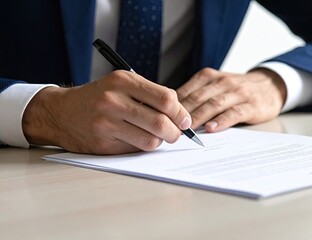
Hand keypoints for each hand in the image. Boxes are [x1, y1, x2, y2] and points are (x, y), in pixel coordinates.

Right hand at [22, 70, 191, 153]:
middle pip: (161, 122)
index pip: (166, 98)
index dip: (181, 113)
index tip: (185, 120)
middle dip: (175, 132)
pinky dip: (143, 146)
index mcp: (123, 80)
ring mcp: (106, 122)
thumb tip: (181, 116)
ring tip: (157, 137)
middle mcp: (114, 100)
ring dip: (160, 142)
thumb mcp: (121, 84)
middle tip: (176, 134)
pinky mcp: (102, 142)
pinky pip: (135, 149)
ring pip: (151, 140)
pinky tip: (138, 139)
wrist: (61, 112)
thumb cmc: (98, 98)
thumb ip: (149, 95)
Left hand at [177, 68, 286, 131]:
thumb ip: (195, 95)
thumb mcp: (215, 85)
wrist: (270, 85)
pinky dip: (221, 121)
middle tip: (169, 130)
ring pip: (213, 105)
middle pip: (197, 98)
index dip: (171, 107)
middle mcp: (221, 82)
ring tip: (187, 131)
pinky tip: (211, 129)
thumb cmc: (236, 90)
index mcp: (208, 76)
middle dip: (181, 115)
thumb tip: (168, 112)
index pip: (185, 91)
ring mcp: (237, 92)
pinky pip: (234, 113)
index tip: (161, 121)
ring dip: (198, 118)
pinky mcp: (251, 105)